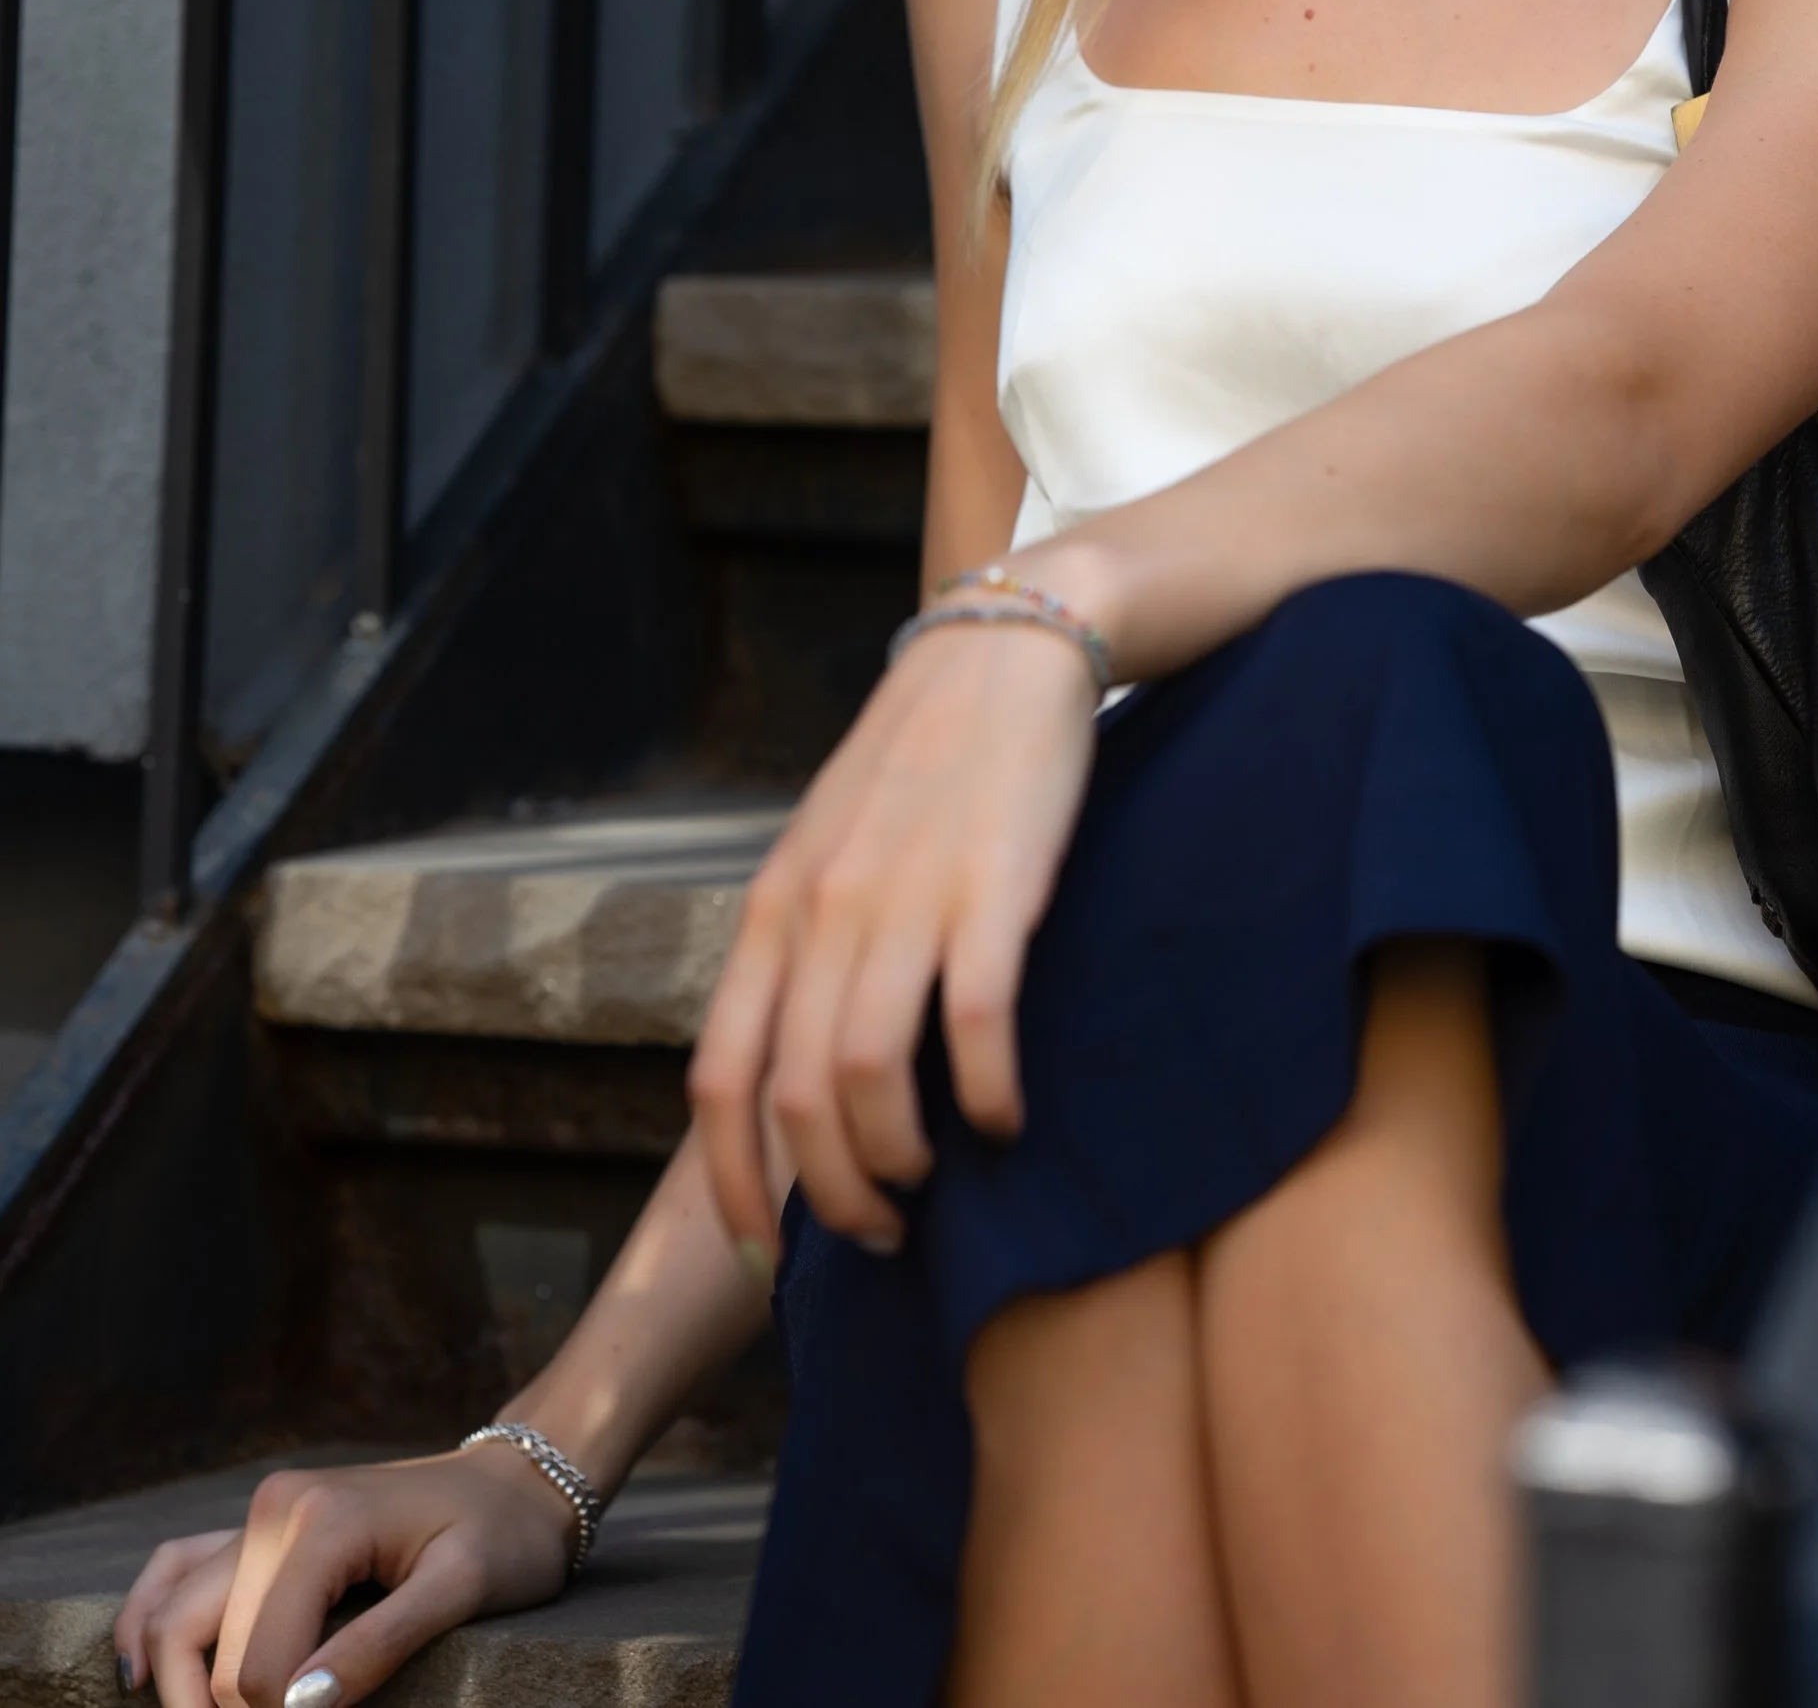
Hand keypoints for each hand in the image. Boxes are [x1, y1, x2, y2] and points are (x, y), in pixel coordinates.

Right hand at [112, 1443, 577, 1707]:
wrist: (516, 1480)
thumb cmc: (503, 1537)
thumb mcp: (463, 1590)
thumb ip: (379, 1646)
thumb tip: (298, 1707)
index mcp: (321, 1523)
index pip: (261, 1666)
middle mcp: (274, 1510)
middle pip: (208, 1651)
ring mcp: (260, 1514)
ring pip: (173, 1615)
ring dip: (175, 1686)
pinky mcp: (258, 1527)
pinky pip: (177, 1571)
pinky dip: (147, 1620)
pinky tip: (136, 1674)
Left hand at [691, 609, 1101, 1250]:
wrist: (1005, 649)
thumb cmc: (920, 762)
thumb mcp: (829, 847)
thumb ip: (805, 947)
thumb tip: (793, 1075)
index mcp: (775, 906)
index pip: (721, 1078)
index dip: (733, 1186)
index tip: (765, 1259)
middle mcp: (826, 909)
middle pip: (793, 1098)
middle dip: (830, 1196)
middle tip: (876, 1236)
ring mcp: (908, 897)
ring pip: (868, 1076)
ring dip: (897, 1161)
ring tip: (932, 1188)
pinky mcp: (995, 887)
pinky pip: (976, 1027)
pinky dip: (986, 1098)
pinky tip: (1005, 1119)